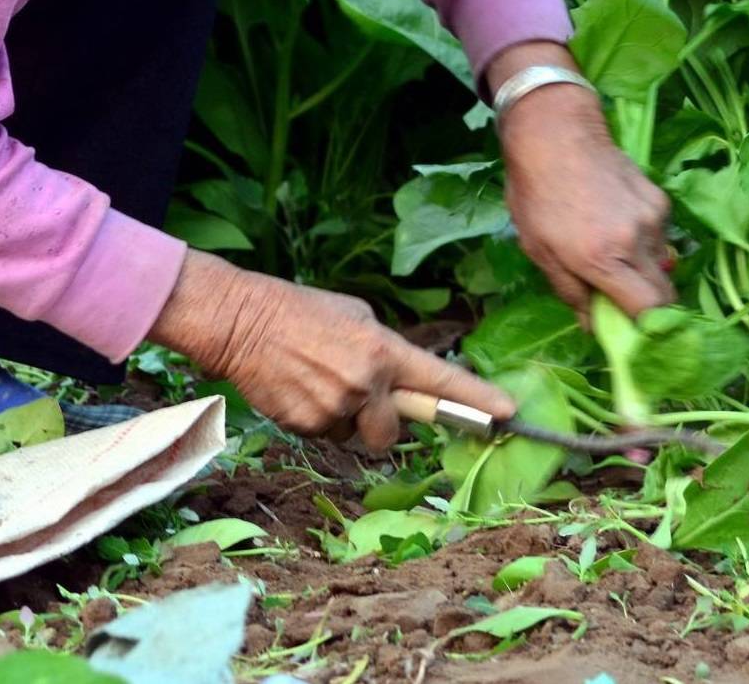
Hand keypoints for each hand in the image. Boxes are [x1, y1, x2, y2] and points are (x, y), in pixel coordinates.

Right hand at [150, 251, 514, 448]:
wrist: (241, 322)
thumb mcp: (355, 317)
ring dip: (343, 419)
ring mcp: (335, 407)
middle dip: (379, 422)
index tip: (508, 414)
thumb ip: (385, 353)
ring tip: (315, 383)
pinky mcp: (306, 425)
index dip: (477, 400)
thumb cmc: (300, 311)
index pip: (439, 381)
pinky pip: (325, 436)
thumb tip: (406, 383)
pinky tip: (297, 391)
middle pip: (392, 432)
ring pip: (355, 436)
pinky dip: (316, 420)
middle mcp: (365, 382)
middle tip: (354, 395)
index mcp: (381, 349)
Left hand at [487, 42, 675, 317]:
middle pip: (664, 295)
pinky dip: (644, 242)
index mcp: (602, 260)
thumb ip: (570, 292)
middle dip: (650, 308)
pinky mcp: (660, 200)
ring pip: (661, 264)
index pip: (649, 312)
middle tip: (625, 305)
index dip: (648, 331)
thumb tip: (593, 326)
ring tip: (611, 252)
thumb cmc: (536, 195)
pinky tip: (616, 224)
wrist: (557, 135)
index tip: (638, 338)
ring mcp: (652, 220)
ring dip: (643, 271)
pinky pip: (660, 236)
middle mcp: (636, 243)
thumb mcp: (539, 250)